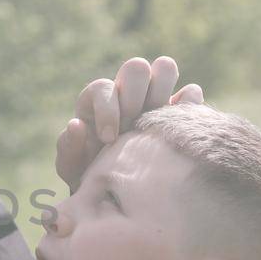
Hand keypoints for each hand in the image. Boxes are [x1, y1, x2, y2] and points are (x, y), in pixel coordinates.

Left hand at [54, 56, 202, 188]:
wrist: (119, 192)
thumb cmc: (91, 176)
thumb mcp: (73, 169)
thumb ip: (68, 149)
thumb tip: (76, 124)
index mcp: (98, 100)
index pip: (103, 87)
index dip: (107, 110)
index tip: (109, 139)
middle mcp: (127, 92)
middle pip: (136, 67)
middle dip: (135, 97)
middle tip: (133, 126)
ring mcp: (154, 97)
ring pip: (165, 67)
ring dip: (162, 92)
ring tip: (156, 124)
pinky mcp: (178, 110)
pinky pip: (191, 92)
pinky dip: (188, 106)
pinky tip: (178, 132)